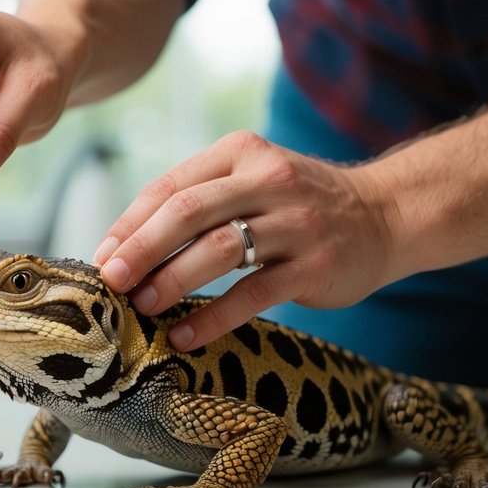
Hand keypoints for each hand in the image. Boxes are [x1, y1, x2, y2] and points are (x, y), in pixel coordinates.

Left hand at [93, 131, 396, 349]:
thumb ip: (199, 199)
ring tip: (142, 306)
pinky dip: (213, 317)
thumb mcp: (252, 179)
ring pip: (218, 249)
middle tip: (112, 280)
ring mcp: (294, 222)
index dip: (130, 223)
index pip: (171, 186)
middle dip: (141, 248)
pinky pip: (253, 293)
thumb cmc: (299, 204)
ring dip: (172, 280)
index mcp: (241, 152)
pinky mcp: (314, 265)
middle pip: (188, 212)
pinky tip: (185, 335)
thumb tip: (124, 245)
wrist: (385, 215)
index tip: (102, 256)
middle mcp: (268, 179)